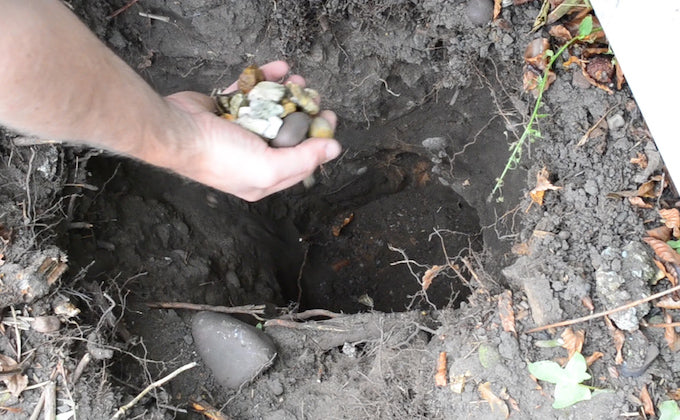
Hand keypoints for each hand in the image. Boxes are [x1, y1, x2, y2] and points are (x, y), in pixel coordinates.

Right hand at [163, 61, 340, 200]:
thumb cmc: (220, 156)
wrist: (176, 131)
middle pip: (287, 134)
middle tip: (315, 97)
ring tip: (299, 79)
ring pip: (271, 111)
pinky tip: (278, 68)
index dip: (318, 141)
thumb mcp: (268, 167)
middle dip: (304, 113)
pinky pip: (251, 93)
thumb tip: (334, 150)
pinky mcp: (226, 110)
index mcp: (262, 179)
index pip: (300, 163)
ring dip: (288, 93)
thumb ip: (303, 159)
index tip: (329, 119)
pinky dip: (265, 79)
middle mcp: (251, 158)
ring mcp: (237, 133)